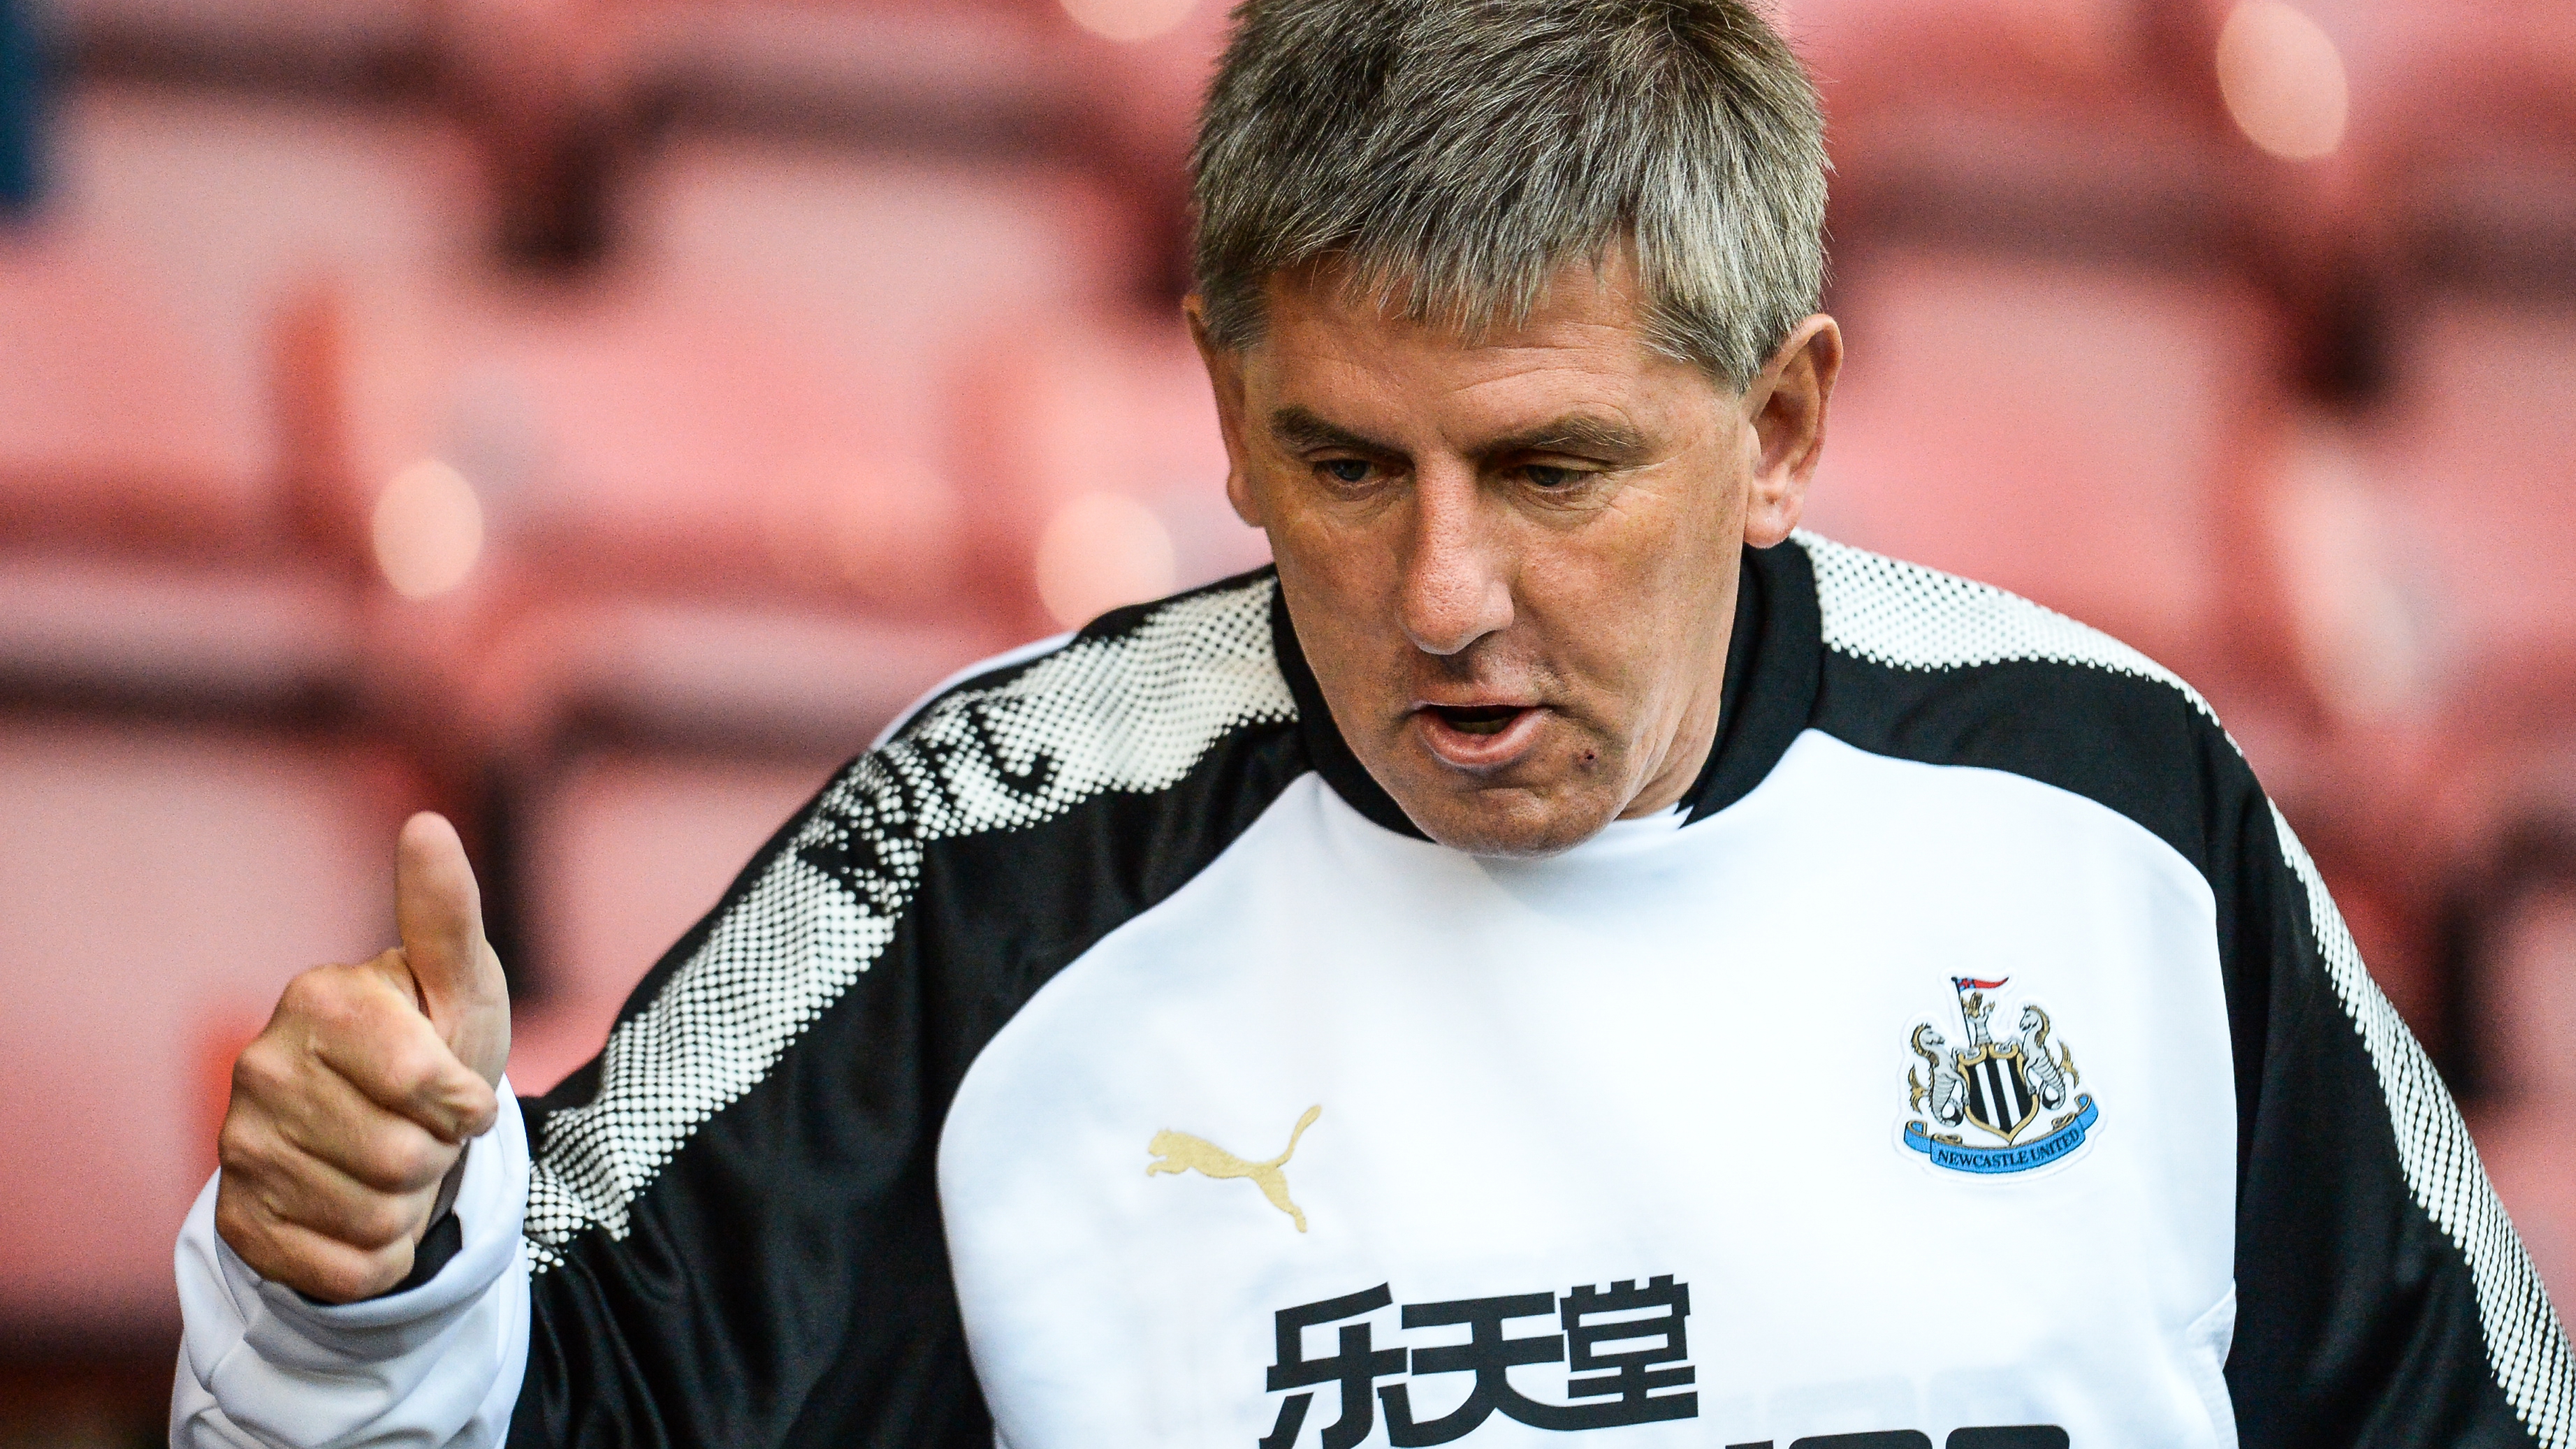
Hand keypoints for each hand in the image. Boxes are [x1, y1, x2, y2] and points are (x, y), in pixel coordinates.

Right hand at [214, 812, 512, 1302]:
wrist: (386, 1132)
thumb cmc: (436, 1041)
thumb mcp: (459, 983)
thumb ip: (446, 914)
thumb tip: (426, 825)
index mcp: (318, 998)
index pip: (432, 1086)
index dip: (467, 1102)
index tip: (459, 1089)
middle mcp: (259, 1067)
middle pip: (404, 1160)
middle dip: (437, 1154)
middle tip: (419, 1129)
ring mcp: (238, 1147)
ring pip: (376, 1219)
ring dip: (410, 1204)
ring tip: (391, 1165)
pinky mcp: (237, 1221)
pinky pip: (344, 1270)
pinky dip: (376, 1255)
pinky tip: (360, 1212)